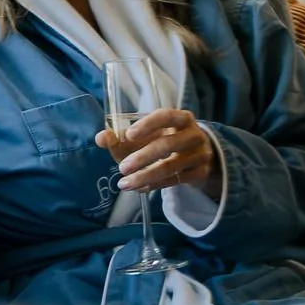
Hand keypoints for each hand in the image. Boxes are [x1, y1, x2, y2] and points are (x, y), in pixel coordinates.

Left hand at [96, 107, 220, 198]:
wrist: (203, 157)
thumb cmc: (170, 140)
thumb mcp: (152, 135)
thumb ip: (125, 136)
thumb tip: (101, 138)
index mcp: (182, 118)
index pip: (166, 116)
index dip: (148, 125)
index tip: (129, 135)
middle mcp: (194, 135)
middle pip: (167, 144)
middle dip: (142, 157)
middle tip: (121, 168)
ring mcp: (199, 155)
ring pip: (171, 167)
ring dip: (145, 176)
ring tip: (124, 184)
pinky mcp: (200, 174)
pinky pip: (175, 181)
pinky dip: (154, 185)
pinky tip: (139, 188)